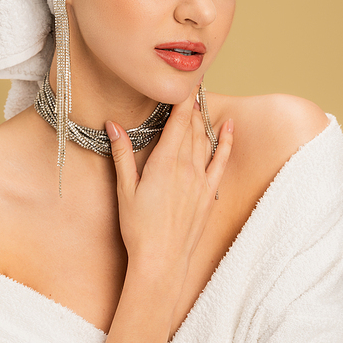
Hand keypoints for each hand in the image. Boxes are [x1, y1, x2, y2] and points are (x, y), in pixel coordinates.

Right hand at [106, 83, 232, 279]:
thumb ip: (121, 154)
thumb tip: (112, 124)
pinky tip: (230, 127)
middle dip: (191, 105)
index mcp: (164, 163)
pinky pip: (221, 161)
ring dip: (203, 119)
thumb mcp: (125, 189)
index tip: (184, 81)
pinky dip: (226, 142)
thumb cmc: (138, 228)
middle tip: (191, 85)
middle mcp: (186, 167)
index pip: (177, 122)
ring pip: (205, 140)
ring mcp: (201, 180)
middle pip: (192, 127)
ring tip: (201, 100)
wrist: (162, 262)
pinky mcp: (209, 193)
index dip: (182, 99)